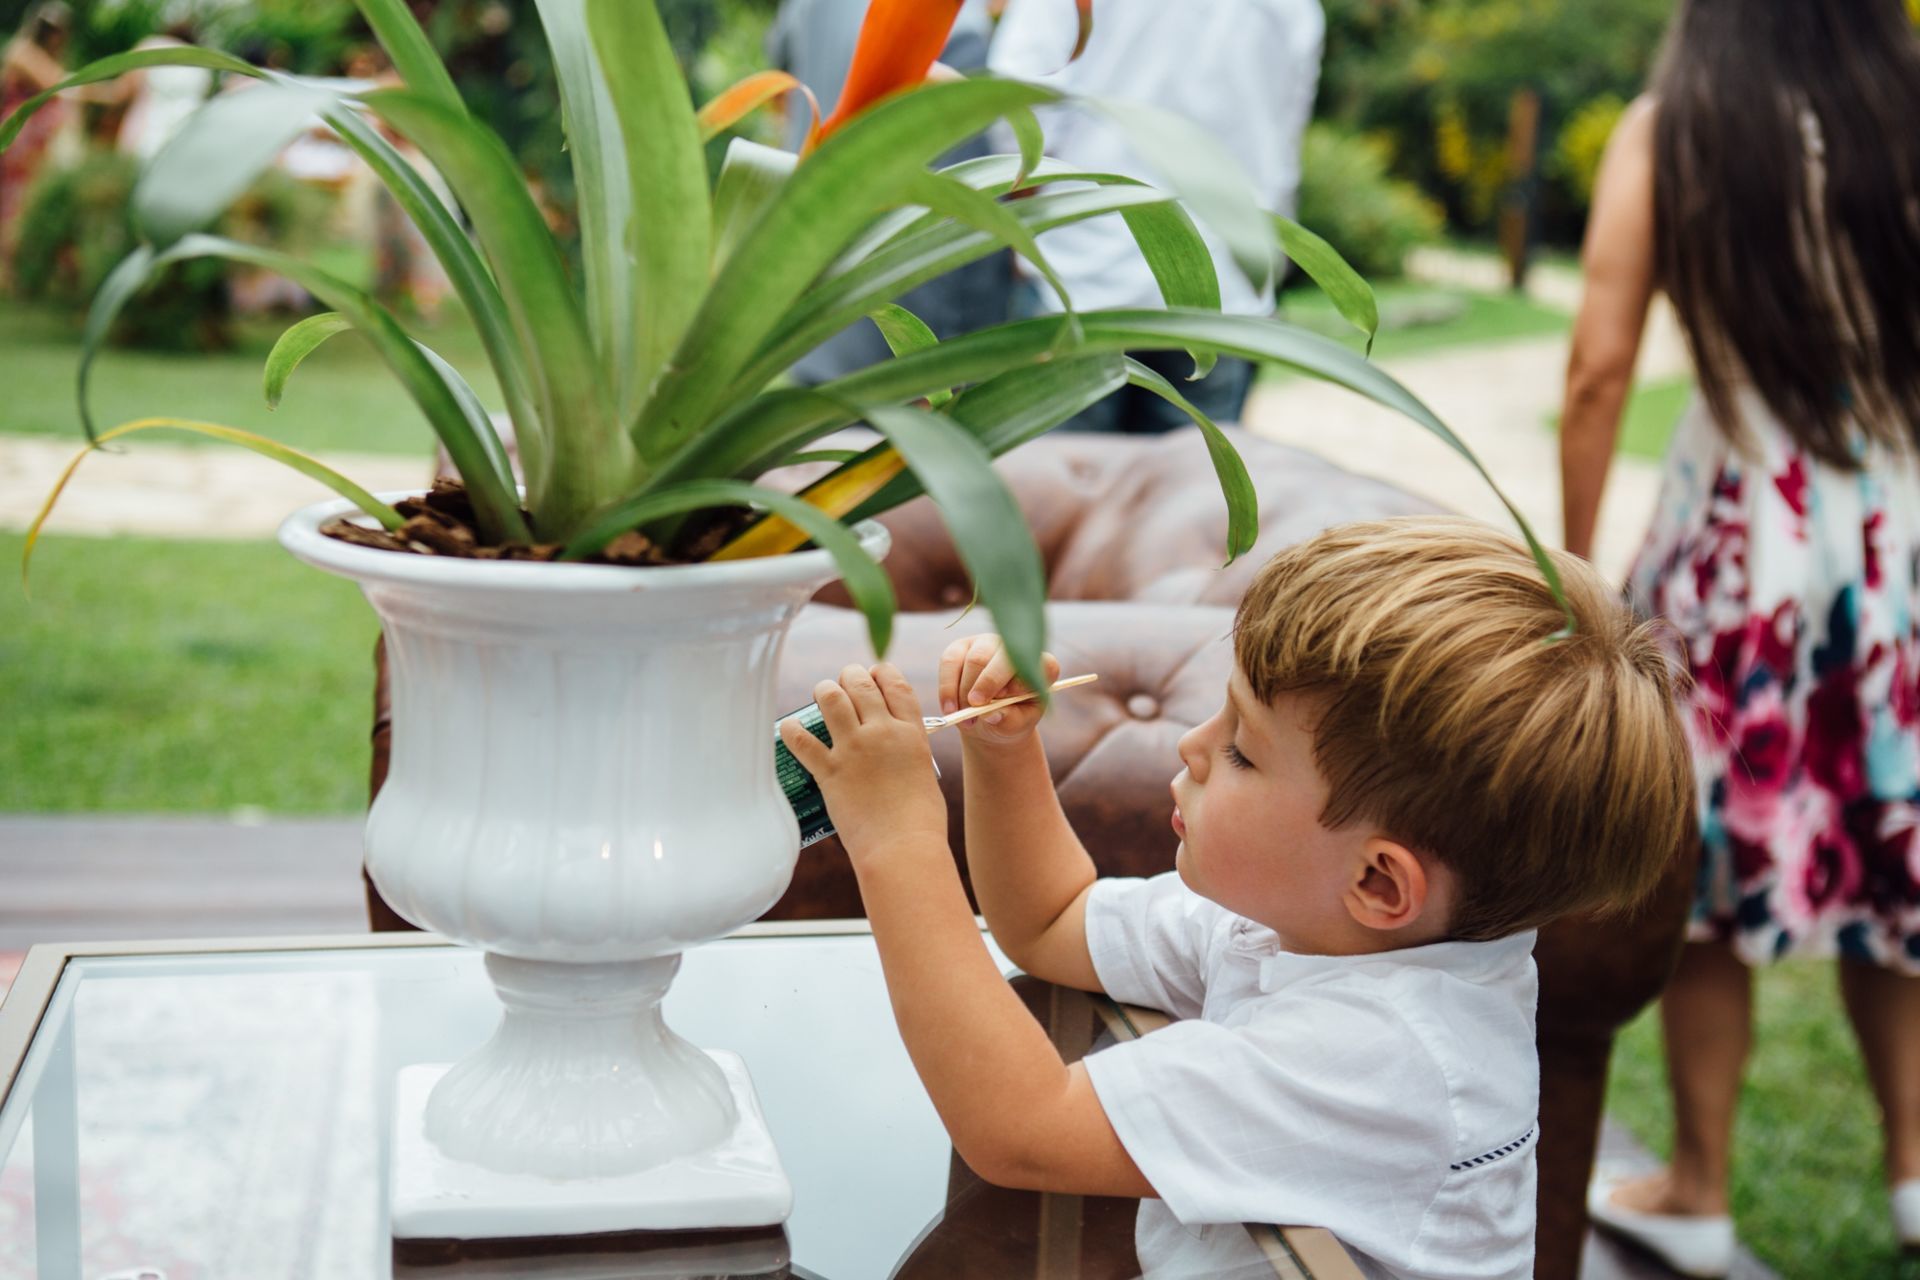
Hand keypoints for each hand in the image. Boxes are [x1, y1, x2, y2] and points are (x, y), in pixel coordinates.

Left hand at [779, 663, 946, 865]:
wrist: (903, 847)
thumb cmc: (920, 821)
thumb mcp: (922, 774)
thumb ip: (907, 753)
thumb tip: (895, 750)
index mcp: (911, 733)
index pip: (896, 684)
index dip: (882, 672)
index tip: (874, 673)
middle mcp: (882, 732)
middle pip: (861, 684)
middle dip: (849, 676)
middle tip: (843, 681)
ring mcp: (854, 749)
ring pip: (831, 698)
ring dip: (824, 690)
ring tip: (821, 694)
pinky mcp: (830, 771)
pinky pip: (802, 740)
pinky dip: (792, 730)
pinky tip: (789, 727)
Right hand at [938, 635, 1061, 748]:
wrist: (987, 722)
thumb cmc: (1009, 720)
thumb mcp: (1015, 726)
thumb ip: (1009, 719)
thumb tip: (990, 713)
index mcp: (1040, 665)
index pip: (1040, 664)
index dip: (1022, 681)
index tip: (1006, 698)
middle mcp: (1015, 648)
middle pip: (1002, 658)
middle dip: (987, 685)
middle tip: (975, 710)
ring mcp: (986, 644)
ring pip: (975, 660)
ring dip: (966, 693)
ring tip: (967, 721)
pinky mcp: (959, 649)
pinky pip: (950, 663)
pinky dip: (947, 690)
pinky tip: (950, 710)